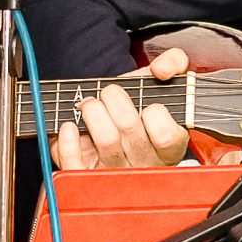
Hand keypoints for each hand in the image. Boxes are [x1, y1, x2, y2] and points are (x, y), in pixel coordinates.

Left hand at [53, 47, 192, 171]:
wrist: (105, 129)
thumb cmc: (135, 108)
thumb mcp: (157, 84)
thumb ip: (174, 63)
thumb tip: (164, 68)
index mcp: (168, 148)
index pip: (167, 135)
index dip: (155, 112)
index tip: (147, 104)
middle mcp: (143, 163)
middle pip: (130, 127)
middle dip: (114, 98)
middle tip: (108, 94)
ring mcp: (115, 174)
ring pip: (107, 139)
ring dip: (92, 110)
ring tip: (89, 105)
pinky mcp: (86, 178)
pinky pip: (76, 163)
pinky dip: (68, 140)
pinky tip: (69, 127)